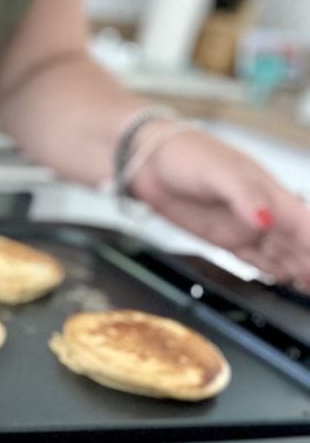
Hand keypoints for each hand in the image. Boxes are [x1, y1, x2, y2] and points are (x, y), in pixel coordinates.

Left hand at [130, 123, 309, 285]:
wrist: (149, 163)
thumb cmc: (186, 154)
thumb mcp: (218, 171)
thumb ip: (244, 196)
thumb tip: (265, 221)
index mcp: (267, 191)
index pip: (302, 222)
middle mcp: (259, 211)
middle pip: (296, 242)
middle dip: (309, 261)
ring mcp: (241, 227)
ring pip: (280, 253)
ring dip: (297, 269)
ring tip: (309, 288)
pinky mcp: (223, 239)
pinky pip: (254, 258)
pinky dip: (271, 270)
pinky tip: (285, 279)